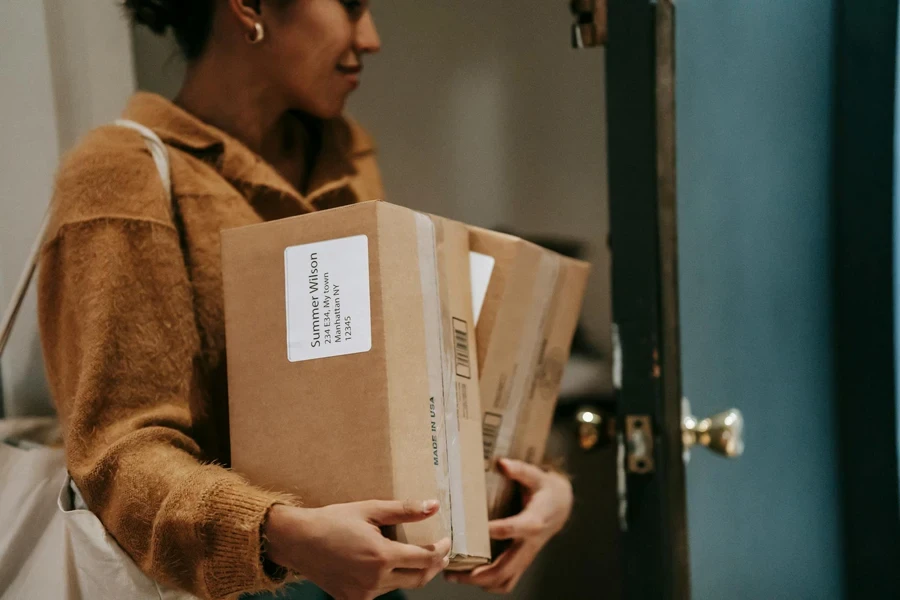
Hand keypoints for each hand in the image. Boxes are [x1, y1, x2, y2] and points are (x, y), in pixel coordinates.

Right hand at [264, 500, 450, 599]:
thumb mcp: (369, 509)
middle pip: (419, 579)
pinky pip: (381, 592)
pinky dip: (390, 580)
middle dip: (434, 566)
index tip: (446, 541)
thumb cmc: (332, 521)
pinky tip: (387, 566)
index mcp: (381, 556)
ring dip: (412, 573)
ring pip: (400, 586)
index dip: (441, 550)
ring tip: (414, 556)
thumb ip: (404, 510)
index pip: (425, 559)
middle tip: (440, 552)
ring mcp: (363, 594)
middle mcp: (374, 580)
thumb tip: (434, 506)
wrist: (297, 541)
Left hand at [446, 459, 572, 593]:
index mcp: (534, 520)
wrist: (561, 506)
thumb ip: (520, 470)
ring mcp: (526, 555)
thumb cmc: (545, 490)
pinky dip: (488, 583)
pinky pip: (507, 580)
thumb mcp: (536, 475)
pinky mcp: (522, 561)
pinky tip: (468, 577)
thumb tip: (501, 463)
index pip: (516, 528)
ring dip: (479, 582)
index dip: (499, 530)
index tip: (476, 531)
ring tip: (453, 575)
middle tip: (452, 570)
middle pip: (506, 566)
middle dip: (479, 573)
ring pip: (505, 579)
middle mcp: (530, 543)